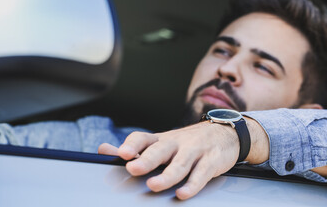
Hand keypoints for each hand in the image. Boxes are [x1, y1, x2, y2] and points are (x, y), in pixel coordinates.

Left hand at [99, 121, 242, 199]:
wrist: (222, 133)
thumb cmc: (185, 143)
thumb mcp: (160, 143)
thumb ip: (133, 149)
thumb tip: (103, 150)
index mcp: (161, 139)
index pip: (144, 137)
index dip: (132, 144)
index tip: (121, 153)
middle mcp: (176, 143)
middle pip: (160, 150)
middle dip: (146, 159)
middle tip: (133, 168)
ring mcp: (194, 151)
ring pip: (180, 164)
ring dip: (167, 175)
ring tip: (154, 185)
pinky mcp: (211, 161)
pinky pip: (201, 173)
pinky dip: (192, 184)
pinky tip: (182, 193)